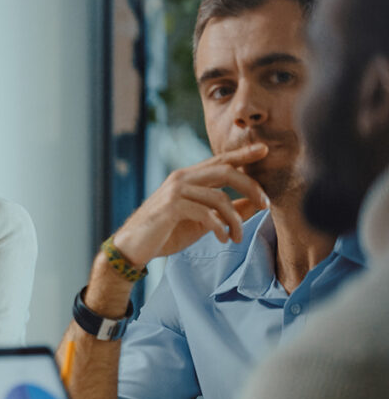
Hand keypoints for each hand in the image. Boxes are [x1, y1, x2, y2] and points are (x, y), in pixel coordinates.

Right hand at [112, 144, 269, 267]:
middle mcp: (181, 179)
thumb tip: (254, 205)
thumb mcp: (201, 222)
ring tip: (237, 237)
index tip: (264, 150)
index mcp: (187, 178)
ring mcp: (175, 191)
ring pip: (219, 197)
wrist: (132, 248)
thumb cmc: (165, 234)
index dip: (242, 155)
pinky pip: (206, 214)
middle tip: (267, 205)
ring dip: (235, 220)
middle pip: (225, 171)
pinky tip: (222, 239)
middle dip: (251, 187)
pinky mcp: (171, 207)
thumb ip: (225, 211)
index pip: (220, 161)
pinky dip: (220, 228)